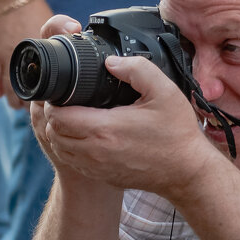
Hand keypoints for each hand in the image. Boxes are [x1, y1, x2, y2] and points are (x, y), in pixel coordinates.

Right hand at [0, 0, 54, 108]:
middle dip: (31, 105)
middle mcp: (22, 58)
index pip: (44, 83)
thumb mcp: (53, 21)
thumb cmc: (33, 9)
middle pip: (25, 92)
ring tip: (20, 106)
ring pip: (9, 89)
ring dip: (15, 100)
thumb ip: (63, 28)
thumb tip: (76, 28)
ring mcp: (5, 57)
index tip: (49, 104)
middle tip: (36, 111)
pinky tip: (1, 95)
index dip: (46, 98)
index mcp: (39, 54)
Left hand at [32, 51, 217, 198]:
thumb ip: (136, 68)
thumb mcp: (163, 91)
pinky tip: (85, 137)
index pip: (58, 116)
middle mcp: (96, 151)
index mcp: (105, 128)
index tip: (64, 92)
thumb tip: (110, 62)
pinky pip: (73, 163)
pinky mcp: (103, 177)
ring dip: (60, 133)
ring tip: (73, 118)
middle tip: (67, 102)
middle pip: (53, 133)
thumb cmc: (177, 133)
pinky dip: (71, 149)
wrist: (186, 172)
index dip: (55, 102)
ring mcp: (98, 167)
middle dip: (55, 116)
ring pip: (60, 149)